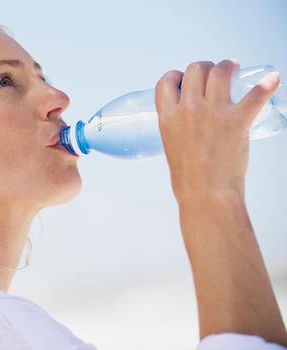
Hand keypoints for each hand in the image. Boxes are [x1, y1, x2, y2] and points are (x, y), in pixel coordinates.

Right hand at [154, 59, 279, 203]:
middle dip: (204, 67)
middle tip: (214, 73)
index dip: (176, 76)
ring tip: (234, 68)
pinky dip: (267, 85)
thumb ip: (177, 125)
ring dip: (228, 66)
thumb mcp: (170, 144)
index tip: (184, 79)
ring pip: (220, 72)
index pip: (166, 82)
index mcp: (168, 116)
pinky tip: (273, 79)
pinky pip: (255, 95)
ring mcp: (213, 113)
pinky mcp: (237, 121)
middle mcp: (189, 109)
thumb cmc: (187, 177)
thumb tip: (190, 118)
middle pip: (196, 69)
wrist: (205, 193)